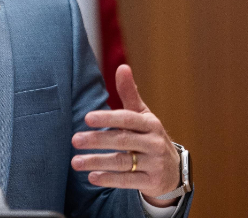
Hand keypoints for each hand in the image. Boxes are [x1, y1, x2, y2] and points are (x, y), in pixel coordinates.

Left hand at [70, 64, 180, 206]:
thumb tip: (122, 67)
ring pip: (123, 162)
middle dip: (97, 140)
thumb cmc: (149, 136)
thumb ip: (129, 93)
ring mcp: (154, 163)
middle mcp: (154, 143)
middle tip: (74, 140)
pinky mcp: (152, 181)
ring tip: (75, 162)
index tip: (87, 117)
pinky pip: (128, 181)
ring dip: (97, 162)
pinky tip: (91, 177)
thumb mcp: (142, 115)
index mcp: (150, 124)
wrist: (173, 170)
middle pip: (123, 141)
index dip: (108, 118)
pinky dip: (109, 179)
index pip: (127, 119)